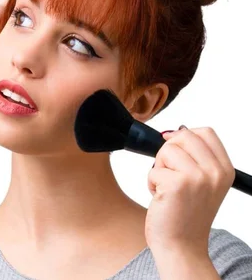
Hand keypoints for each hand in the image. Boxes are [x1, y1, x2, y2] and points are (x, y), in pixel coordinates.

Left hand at [145, 126, 235, 254]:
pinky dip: (150, 182)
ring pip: (166, 149)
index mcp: (225, 170)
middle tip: (169, 174)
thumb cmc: (186, 214)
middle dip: (168, 152)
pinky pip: (153, 169)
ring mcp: (198, 177)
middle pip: (184, 136)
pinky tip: (161, 197)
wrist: (181, 245)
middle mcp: (215, 172)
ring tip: (166, 188)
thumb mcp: (203, 183)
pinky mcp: (176, 184)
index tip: (175, 151)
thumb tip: (174, 132)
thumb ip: (195, 157)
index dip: (184, 136)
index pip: (206, 132)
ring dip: (159, 168)